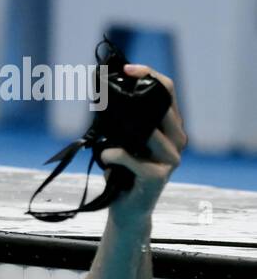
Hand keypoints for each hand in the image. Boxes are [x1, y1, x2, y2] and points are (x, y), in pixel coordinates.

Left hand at [101, 62, 186, 218]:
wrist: (127, 209)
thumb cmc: (123, 172)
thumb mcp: (122, 140)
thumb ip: (121, 121)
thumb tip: (101, 95)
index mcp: (170, 127)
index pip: (167, 91)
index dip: (149, 75)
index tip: (127, 69)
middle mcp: (176, 140)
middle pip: (163, 105)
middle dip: (135, 95)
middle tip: (106, 94)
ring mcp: (170, 159)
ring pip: (149, 132)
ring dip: (120, 135)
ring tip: (104, 143)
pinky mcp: (157, 177)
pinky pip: (131, 158)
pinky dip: (113, 155)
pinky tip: (106, 158)